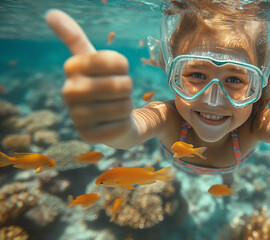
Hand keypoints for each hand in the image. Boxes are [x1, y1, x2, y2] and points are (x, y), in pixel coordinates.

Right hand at [46, 9, 132, 142]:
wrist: (111, 120)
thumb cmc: (105, 85)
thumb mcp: (94, 61)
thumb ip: (74, 38)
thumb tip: (50, 12)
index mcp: (72, 68)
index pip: (115, 61)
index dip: (123, 67)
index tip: (115, 71)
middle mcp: (69, 92)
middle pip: (122, 84)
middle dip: (127, 89)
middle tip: (117, 93)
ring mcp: (77, 117)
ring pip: (124, 105)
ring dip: (126, 106)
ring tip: (114, 107)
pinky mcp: (89, 137)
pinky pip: (122, 124)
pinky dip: (124, 123)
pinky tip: (113, 123)